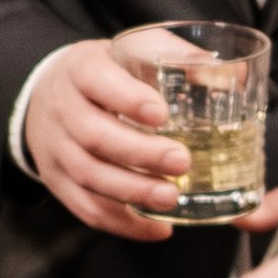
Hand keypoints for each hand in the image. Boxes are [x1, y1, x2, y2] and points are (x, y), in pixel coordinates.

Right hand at [19, 39, 188, 241]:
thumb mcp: (132, 49)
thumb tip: (230, 76)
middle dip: (139, 153)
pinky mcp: (58, 182)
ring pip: (89, 175)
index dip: (127, 99)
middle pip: (93, 135)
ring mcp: (56, 149)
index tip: (161, 113)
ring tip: (172, 199)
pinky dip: (122, 224)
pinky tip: (157, 228)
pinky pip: (86, 208)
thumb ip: (177, 56)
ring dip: (132, 191)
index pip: (96, 81)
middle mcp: (62, 109)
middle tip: (182, 162)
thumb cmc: (105, 72)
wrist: (46, 94)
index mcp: (81, 70)